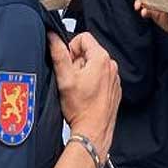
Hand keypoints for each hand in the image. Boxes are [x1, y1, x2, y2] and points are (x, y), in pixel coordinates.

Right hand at [49, 32, 120, 159]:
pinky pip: (100, 78)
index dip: (70, 48)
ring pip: (93, 65)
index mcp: (101, 58)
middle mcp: (111, 66)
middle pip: (88, 52)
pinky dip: (91, 83)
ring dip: (83, 74)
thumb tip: (52, 36)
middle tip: (71, 80)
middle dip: (76, 63)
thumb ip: (58, 53)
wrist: (93, 131)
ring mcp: (114, 78)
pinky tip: (85, 96)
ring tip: (78, 89)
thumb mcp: (64, 78)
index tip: (67, 64)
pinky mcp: (114, 89)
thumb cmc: (81, 108)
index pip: (83, 37)